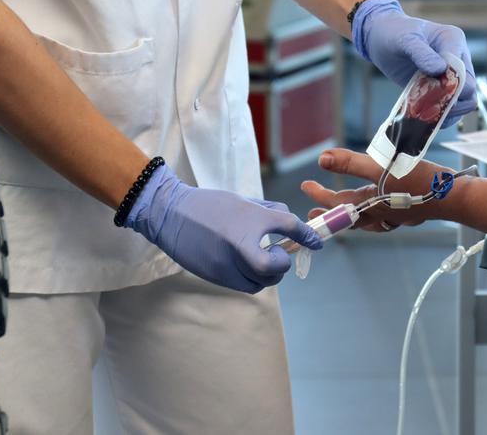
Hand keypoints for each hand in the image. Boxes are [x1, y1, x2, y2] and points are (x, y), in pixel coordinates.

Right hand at [124, 164, 322, 292]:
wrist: (170, 214)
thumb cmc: (210, 205)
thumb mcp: (243, 202)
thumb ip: (270, 213)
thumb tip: (291, 222)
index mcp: (249, 219)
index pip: (287, 226)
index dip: (305, 235)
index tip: (316, 242)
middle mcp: (239, 244)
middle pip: (273, 267)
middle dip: (281, 263)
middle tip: (278, 252)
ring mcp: (226, 264)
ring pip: (260, 282)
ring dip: (269, 274)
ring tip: (263, 259)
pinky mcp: (216, 276)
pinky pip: (245, 285)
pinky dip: (253, 279)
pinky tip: (248, 265)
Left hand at [300, 148, 451, 230]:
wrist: (453, 197)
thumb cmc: (418, 182)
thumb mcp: (381, 168)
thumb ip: (351, 163)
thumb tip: (322, 159)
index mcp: (369, 205)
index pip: (337, 203)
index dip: (319, 195)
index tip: (305, 186)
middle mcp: (380, 215)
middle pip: (349, 217)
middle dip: (331, 211)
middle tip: (313, 208)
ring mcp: (396, 216)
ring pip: (367, 221)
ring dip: (351, 217)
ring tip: (343, 215)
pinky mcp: (409, 212)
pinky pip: (384, 218)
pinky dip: (375, 215)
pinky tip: (380, 209)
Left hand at [351, 0, 476, 126]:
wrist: (382, 39)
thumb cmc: (394, 33)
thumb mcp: (405, 40)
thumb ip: (422, 53)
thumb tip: (440, 69)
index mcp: (454, 41)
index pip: (463, 71)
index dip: (451, 86)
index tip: (431, 90)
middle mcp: (458, 58)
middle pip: (469, 90)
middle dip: (451, 102)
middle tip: (429, 105)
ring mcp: (451, 75)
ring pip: (463, 102)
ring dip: (447, 111)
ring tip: (427, 113)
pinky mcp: (440, 87)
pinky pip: (449, 107)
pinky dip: (440, 115)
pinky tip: (425, 116)